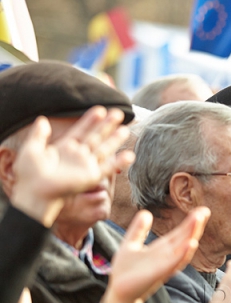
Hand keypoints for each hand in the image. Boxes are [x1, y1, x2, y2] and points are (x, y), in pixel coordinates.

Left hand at [10, 107, 131, 226]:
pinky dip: (119, 162)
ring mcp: (86, 166)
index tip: (100, 110)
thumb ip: (38, 134)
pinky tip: (130, 155)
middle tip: (119, 112)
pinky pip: (108, 168)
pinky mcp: (91, 177)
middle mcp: (78, 156)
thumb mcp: (31, 149)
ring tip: (126, 129)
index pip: (81, 130)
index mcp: (64, 148)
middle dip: (107, 125)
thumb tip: (42, 119)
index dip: (90, 120)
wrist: (35, 192)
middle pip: (96, 137)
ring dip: (115, 139)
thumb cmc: (29, 174)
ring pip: (104, 149)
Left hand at [103, 207, 209, 302]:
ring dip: (192, 235)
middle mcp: (166, 257)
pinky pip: (173, 263)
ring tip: (198, 221)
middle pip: (184, 239)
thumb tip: (146, 213)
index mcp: (161, 249)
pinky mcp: (158, 274)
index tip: (202, 210)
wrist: (118, 293)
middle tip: (205, 211)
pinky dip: (183, 254)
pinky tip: (191, 244)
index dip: (190, 222)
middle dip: (195, 226)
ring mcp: (164, 266)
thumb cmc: (125, 272)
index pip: (179, 233)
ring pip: (182, 249)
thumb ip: (138, 230)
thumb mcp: (130, 244)